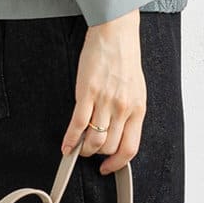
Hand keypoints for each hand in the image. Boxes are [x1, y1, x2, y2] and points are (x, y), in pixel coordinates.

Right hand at [62, 10, 146, 173]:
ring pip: (94, 140)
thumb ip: (129, 113)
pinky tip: (66, 146)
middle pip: (109, 147)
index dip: (117, 163)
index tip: (108, 168)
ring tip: (79, 147)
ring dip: (84, 149)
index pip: (130, 148)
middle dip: (98, 154)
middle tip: (90, 151)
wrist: (116, 35)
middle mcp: (123, 109)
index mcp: (138, 109)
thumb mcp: (136, 91)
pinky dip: (70, 140)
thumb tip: (118, 135)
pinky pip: (78, 125)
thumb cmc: (125, 60)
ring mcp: (105, 101)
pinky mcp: (87, 93)